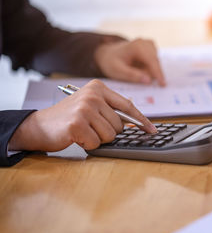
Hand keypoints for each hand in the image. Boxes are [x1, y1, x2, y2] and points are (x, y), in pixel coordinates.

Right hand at [8, 79, 156, 151]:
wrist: (39, 126)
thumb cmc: (69, 118)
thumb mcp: (91, 106)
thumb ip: (111, 110)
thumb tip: (135, 123)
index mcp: (98, 88)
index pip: (128, 106)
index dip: (141, 120)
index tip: (152, 130)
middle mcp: (93, 95)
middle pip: (119, 125)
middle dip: (108, 132)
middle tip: (90, 128)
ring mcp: (85, 108)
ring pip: (110, 135)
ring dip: (98, 138)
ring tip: (83, 131)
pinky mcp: (77, 123)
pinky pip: (96, 142)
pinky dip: (88, 144)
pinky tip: (77, 136)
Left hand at [94, 38, 165, 86]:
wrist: (107, 54)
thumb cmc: (111, 62)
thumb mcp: (117, 71)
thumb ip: (133, 75)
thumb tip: (149, 81)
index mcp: (137, 46)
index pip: (152, 61)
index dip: (158, 73)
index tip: (163, 84)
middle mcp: (145, 43)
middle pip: (155, 62)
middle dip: (151, 74)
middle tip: (140, 80)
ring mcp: (149, 45)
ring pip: (156, 63)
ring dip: (149, 71)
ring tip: (135, 72)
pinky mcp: (151, 49)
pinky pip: (155, 62)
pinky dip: (150, 69)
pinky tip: (139, 69)